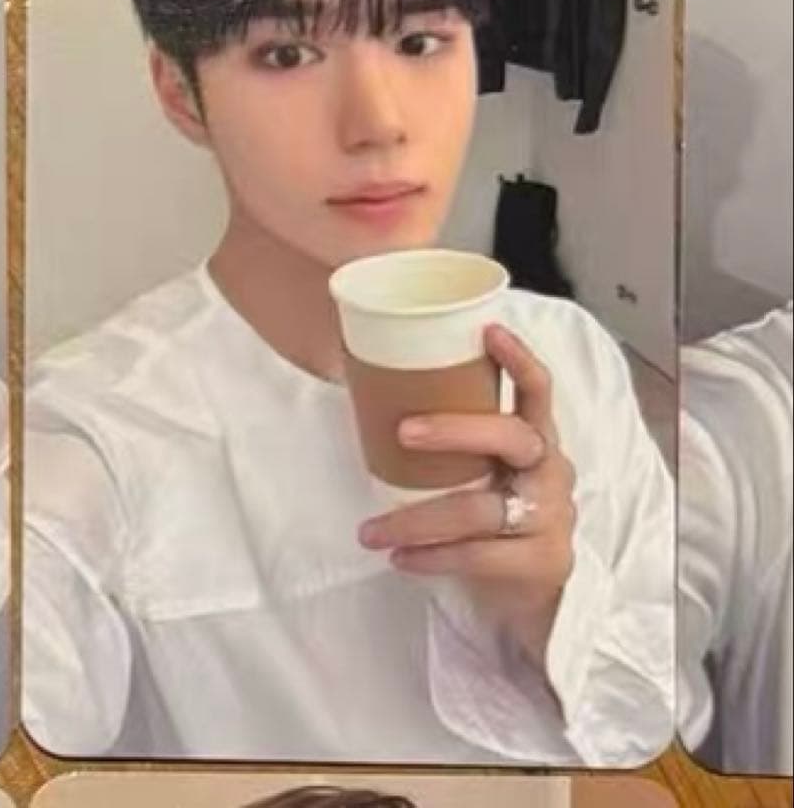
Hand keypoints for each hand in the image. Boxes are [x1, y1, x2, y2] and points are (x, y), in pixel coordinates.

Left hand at [358, 324, 575, 673]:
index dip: (518, 358)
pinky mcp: (542, 561)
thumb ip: (456, 439)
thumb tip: (373, 388)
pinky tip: (399, 559)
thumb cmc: (497, 513)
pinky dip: (432, 557)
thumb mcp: (487, 471)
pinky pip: (478, 556)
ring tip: (370, 530)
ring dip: (417, 520)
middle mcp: (551, 470)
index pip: (538, 389)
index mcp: (537, 438)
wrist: (536, 591)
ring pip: (481, 510)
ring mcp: (551, 517)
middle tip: (402, 431)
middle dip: (454, 429)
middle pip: (511, 437)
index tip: (488, 330)